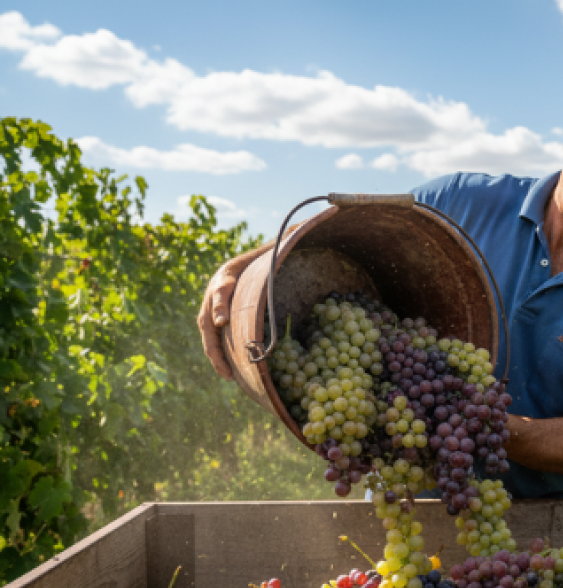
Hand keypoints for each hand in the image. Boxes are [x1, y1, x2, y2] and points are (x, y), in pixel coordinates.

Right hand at [198, 230, 291, 378]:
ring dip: (215, 355)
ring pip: (208, 333)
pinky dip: (220, 358)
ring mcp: (213, 306)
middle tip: (221, 359)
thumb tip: (330, 211)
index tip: (223, 321)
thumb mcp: (282, 244)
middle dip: (213, 338)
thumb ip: (299, 233)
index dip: (221, 304)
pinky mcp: (218, 321)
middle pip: (208, 316)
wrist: (253, 264)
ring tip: (228, 376)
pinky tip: (232, 376)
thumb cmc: (271, 255)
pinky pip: (215, 341)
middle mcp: (217, 289)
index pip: (222, 287)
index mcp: (230, 271)